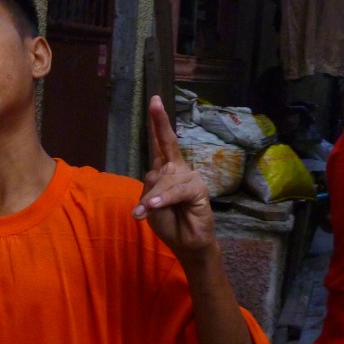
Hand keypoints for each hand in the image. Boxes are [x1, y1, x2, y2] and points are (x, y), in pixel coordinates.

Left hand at [133, 95, 215, 258]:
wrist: (186, 243)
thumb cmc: (168, 222)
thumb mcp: (150, 205)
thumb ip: (150, 189)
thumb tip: (157, 179)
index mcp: (165, 169)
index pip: (160, 142)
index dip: (158, 122)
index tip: (155, 100)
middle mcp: (178, 168)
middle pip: (163, 155)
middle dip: (155, 174)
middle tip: (147, 203)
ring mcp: (190, 176)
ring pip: (165, 179)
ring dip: (154, 199)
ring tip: (145, 214)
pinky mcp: (198, 188)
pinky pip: (176, 190)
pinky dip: (163, 199)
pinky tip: (153, 207)